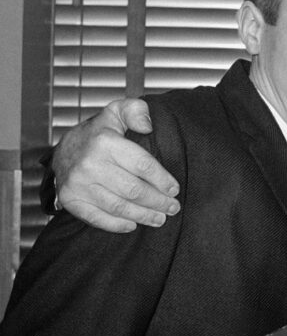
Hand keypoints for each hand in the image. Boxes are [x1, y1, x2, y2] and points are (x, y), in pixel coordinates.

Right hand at [53, 99, 179, 232]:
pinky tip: (133, 225)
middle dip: (158, 201)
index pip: (142, 165)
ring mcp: (78, 183)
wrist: (64, 150)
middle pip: (133, 190)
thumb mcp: (117, 112)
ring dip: (143, 215)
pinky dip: (117, 225)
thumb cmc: (99, 134)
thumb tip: (148, 125)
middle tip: (173, 207)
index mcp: (105, 142)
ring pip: (119, 206)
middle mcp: (90, 163)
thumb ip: (135, 111)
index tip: (174, 189)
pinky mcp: (71, 199)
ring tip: (160, 218)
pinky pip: (97, 218)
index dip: (162, 180)